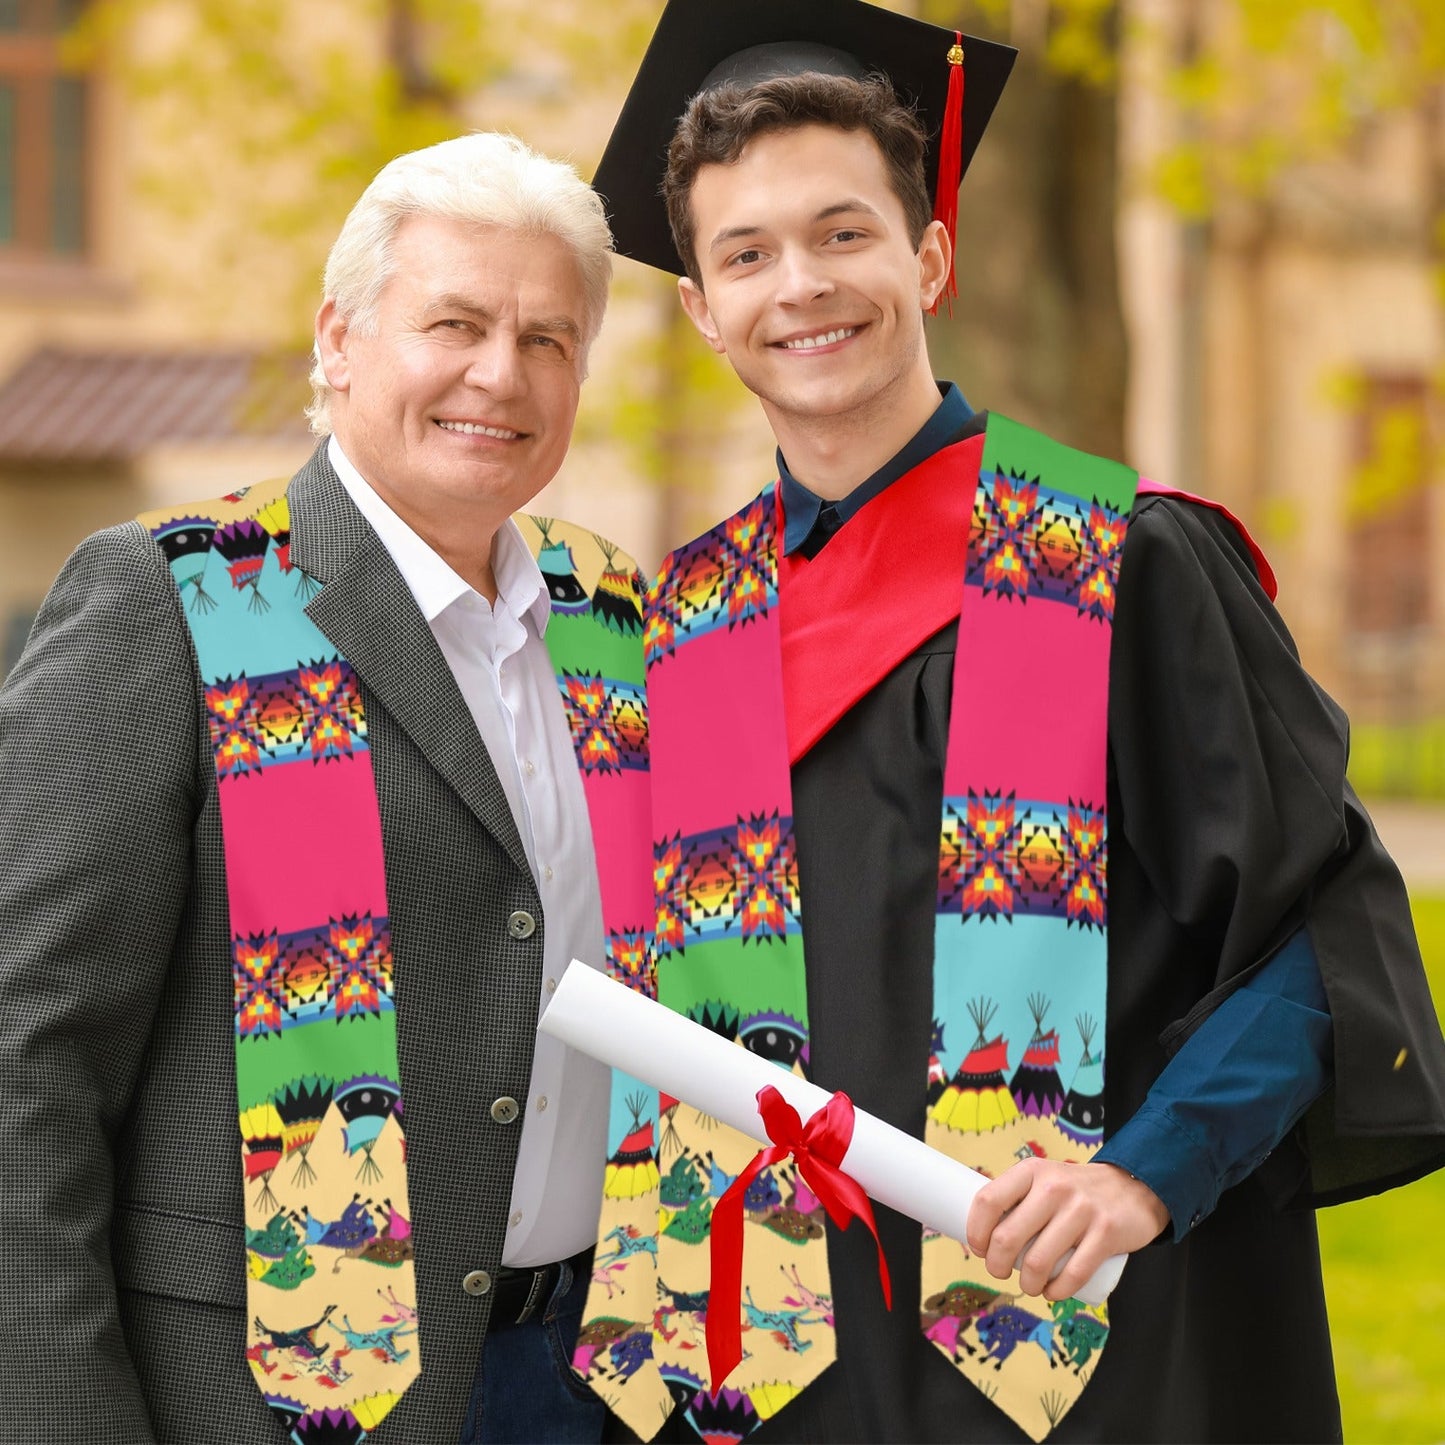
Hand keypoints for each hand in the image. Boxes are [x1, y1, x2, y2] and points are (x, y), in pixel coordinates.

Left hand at [965, 1159, 1169, 1300]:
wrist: (1132, 1187)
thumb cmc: (1076, 1191)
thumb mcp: (1044, 1179)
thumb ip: (1018, 1198)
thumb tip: (982, 1233)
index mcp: (1032, 1171)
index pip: (988, 1201)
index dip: (976, 1231)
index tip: (978, 1248)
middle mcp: (1053, 1187)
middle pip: (1007, 1237)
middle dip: (995, 1265)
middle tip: (999, 1271)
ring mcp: (1081, 1210)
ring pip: (1037, 1262)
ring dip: (1026, 1284)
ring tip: (1029, 1285)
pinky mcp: (1106, 1234)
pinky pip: (1073, 1275)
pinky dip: (1056, 1292)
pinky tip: (1051, 1293)